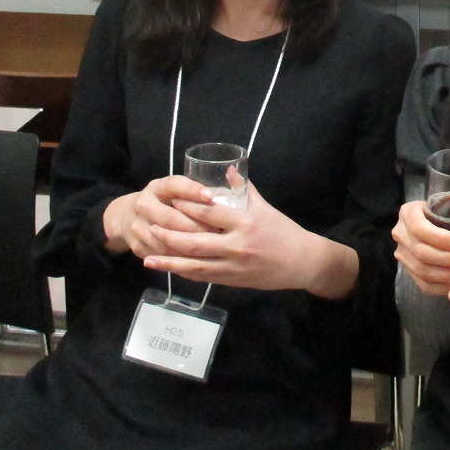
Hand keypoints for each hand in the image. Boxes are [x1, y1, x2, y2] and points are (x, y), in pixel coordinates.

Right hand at [102, 174, 216, 257]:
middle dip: (196, 226)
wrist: (126, 217)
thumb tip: (229, 184)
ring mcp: (137, 228)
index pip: (174, 185)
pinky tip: (198, 260)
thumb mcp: (175, 189)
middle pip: (171, 218)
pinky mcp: (138, 247)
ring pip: (166, 241)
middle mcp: (143, 205)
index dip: (192, 190)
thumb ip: (197, 189)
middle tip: (220, 231)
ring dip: (189, 246)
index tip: (212, 196)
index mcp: (157, 188)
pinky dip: (180, 259)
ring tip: (213, 248)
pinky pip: (162, 256)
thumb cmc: (164, 201)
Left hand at [140, 179, 358, 298]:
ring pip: (193, 264)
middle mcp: (236, 244)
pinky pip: (202, 277)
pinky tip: (168, 269)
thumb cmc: (283, 231)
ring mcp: (232, 265)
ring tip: (147, 254)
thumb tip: (228, 168)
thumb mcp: (264, 207)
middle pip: (194, 240)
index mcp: (244, 221)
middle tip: (147, 225)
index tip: (168, 198)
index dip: (186, 206)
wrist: (301, 262)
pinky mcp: (231, 280)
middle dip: (168, 233)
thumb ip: (243, 189)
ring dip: (168, 260)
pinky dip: (183, 273)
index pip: (208, 213)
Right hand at [391, 199, 449, 296]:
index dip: (440, 238)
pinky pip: (423, 284)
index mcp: (409, 212)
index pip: (419, 228)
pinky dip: (443, 287)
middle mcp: (400, 233)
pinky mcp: (408, 271)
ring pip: (422, 270)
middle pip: (421, 252)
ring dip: (447, 275)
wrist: (437, 222)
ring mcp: (402, 254)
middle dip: (449, 260)